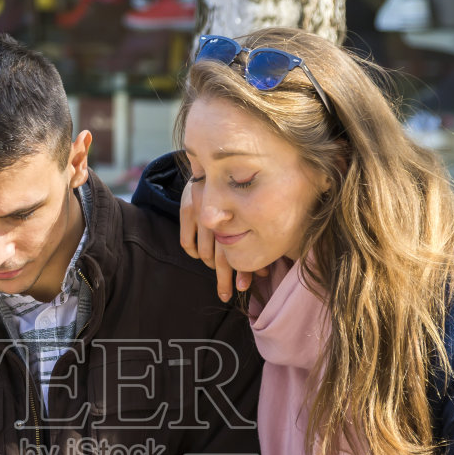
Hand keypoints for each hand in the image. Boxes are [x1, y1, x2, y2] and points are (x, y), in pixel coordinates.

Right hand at [179, 178, 255, 301]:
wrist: (219, 159)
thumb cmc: (244, 189)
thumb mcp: (254, 208)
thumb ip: (258, 237)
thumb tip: (266, 272)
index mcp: (240, 215)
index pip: (239, 252)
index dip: (242, 272)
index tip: (243, 288)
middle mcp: (220, 213)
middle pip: (221, 256)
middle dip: (225, 278)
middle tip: (226, 295)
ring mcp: (202, 210)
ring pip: (204, 253)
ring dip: (211, 264)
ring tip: (218, 268)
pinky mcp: (187, 207)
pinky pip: (188, 243)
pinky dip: (194, 252)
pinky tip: (201, 254)